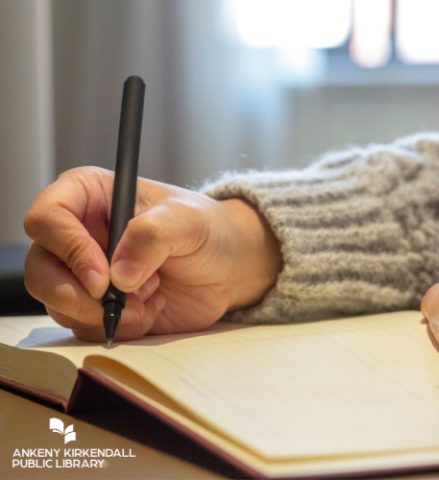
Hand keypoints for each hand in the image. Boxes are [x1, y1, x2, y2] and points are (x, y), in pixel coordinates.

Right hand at [24, 167, 282, 341]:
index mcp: (91, 197)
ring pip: (60, 305)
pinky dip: (121, 327)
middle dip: (76, 294)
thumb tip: (118, 275)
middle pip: (41, 269)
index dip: (67, 249)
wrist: (227, 266)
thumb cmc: (207, 229)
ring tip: (152, 294)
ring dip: (105, 312)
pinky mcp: (103, 307)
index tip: (102, 276)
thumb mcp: (187, 220)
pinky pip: (89, 328)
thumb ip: (151, 236)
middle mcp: (81, 236)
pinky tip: (152, 307)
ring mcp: (89, 275)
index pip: (47, 218)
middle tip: (117, 301)